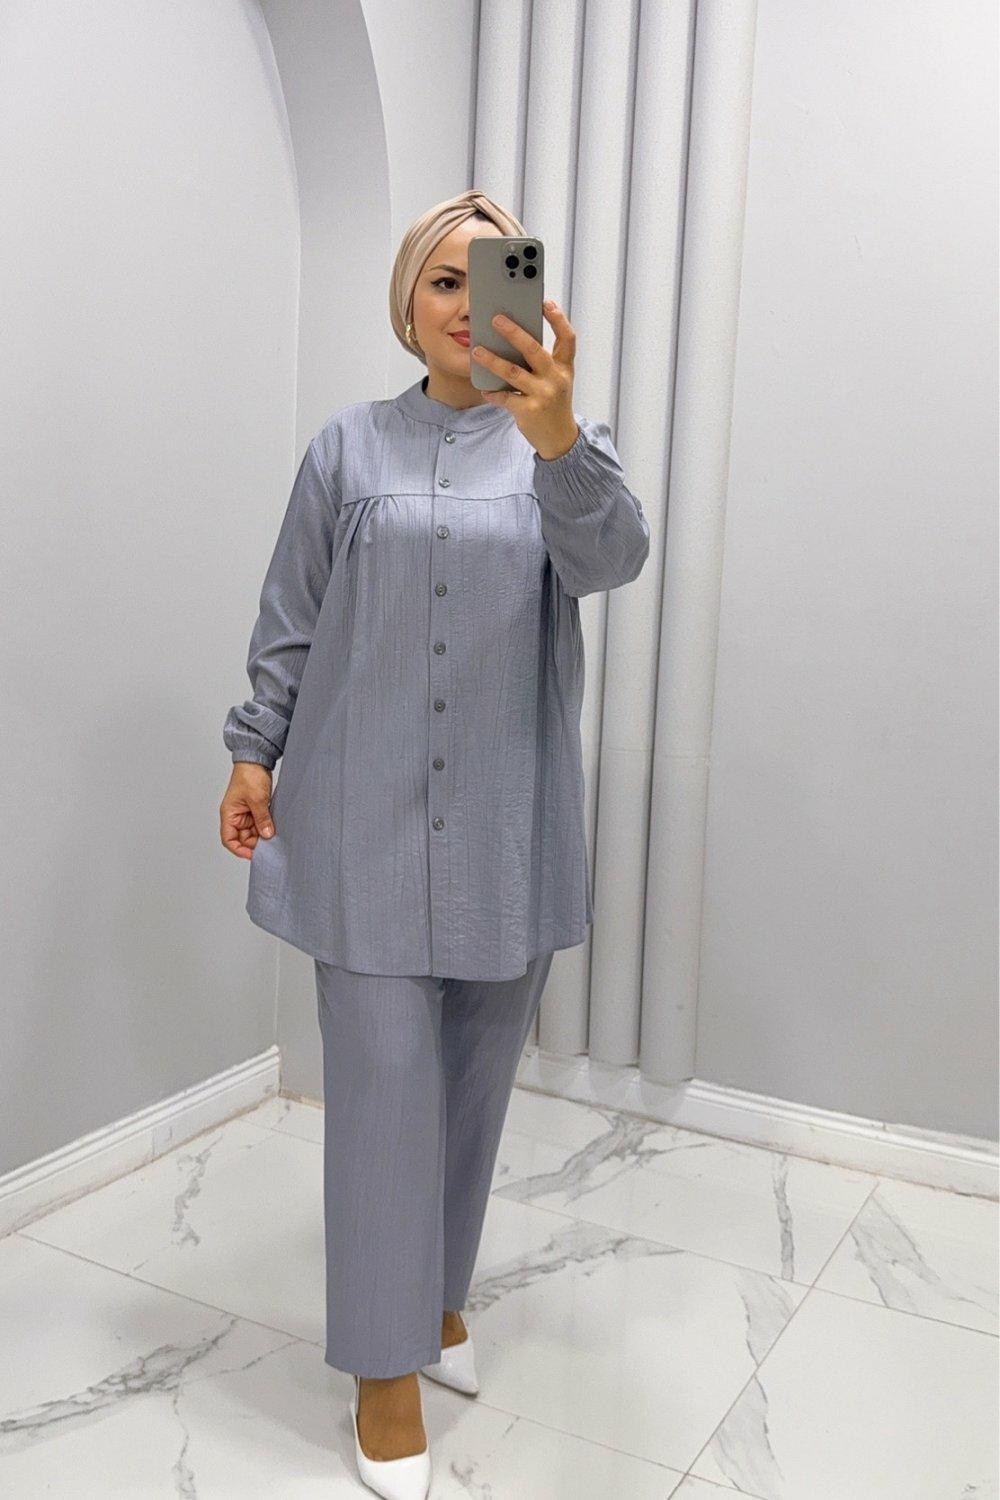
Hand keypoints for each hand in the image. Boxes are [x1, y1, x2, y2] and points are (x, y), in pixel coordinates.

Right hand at [220, 763, 274, 859]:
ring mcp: (245, 814)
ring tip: (274, 836)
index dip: (239, 850)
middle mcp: (235, 816)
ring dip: (262, 836)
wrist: (257, 760)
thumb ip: (262, 819)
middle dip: (255, 843)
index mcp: (229, 814)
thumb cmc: (249, 776)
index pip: (229, 839)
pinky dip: (266, 828)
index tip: (253, 855)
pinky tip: (274, 829)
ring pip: (253, 833)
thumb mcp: (257, 799)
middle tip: (270, 846)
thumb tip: (267, 836)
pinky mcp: (255, 810)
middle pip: (243, 838)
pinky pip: (259, 824)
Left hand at [472, 300, 580, 459]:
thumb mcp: (557, 380)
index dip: (558, 319)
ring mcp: (543, 395)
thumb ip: (544, 362)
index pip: (567, 339)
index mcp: (565, 368)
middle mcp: (556, 379)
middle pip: (533, 350)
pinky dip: (492, 393)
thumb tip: (517, 339)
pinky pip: (505, 398)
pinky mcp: (529, 411)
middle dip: (514, 333)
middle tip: (496, 319)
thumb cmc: (554, 404)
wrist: (560, 439)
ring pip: (513, 372)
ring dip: (492, 360)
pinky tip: (484, 388)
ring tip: (477, 351)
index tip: (545, 302)